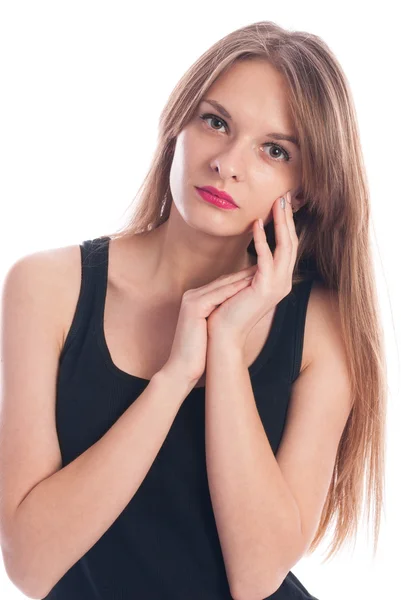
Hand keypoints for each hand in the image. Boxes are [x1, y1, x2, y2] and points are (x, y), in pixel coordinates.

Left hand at [206, 191, 298, 348]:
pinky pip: (266, 258)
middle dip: (287, 218)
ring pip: (285, 247)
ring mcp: (277, 286)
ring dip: (280, 224)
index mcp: (278, 281)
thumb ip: (249, 272)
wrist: (222, 337)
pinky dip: (262, 240)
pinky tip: (256, 224)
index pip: (286, 247)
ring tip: (276, 203)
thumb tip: (250, 258)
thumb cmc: (227, 311)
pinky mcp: (265, 289)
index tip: (280, 204)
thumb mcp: (241, 286)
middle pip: (290, 243)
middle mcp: (283, 283)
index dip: (285, 225)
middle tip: (284, 195)